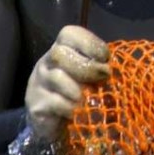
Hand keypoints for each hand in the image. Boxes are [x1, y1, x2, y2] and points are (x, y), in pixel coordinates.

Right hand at [24, 25, 109, 141]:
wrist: (52, 120)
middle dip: (86, 66)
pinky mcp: (36, 105)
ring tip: (89, 98)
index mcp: (60, 48)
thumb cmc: (76, 90)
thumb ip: (98, 65)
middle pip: (59, 53)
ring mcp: (37, 83)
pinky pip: (55, 102)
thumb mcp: (87, 74)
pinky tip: (77, 111)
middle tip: (103, 77)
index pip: (68, 33)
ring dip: (79, 89)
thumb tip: (117, 67)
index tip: (105, 58)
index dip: (90, 43)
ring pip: (56, 77)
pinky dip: (71, 107)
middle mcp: (46, 62)